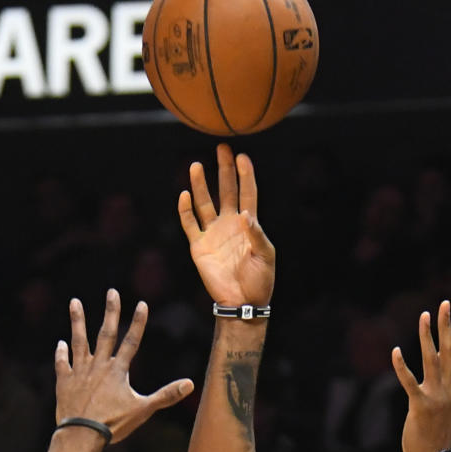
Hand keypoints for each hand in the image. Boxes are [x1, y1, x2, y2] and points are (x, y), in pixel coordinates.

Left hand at [54, 290, 192, 445]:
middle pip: (105, 334)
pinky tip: (60, 344)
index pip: (131, 341)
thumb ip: (166, 395)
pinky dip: (61, 354)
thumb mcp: (143, 410)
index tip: (141, 304)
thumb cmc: (113, 424)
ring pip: (79, 341)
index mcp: (118, 371)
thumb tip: (190, 384)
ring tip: (74, 302)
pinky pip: (62, 364)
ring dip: (77, 321)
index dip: (137, 322)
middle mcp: (98, 366)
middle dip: (110, 312)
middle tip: (112, 291)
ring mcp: (79, 372)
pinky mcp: (64, 382)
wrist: (81, 435)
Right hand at [177, 145, 274, 306]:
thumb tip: (246, 214)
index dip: (245, 175)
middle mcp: (229, 224)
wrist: (242, 303)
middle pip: (226, 191)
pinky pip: (190, 224)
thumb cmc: (260, 280)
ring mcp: (213, 234)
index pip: (247, 193)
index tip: (242, 157)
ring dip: (201, 185)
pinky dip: (185, 210)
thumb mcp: (265, 256)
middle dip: (224, 170)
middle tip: (222, 148)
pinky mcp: (199, 247)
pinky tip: (184, 195)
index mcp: (248, 224)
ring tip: (197, 165)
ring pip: (205, 203)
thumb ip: (257, 234)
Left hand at [392, 301, 450, 451]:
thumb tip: (439, 358)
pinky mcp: (420, 406)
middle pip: (450, 351)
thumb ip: (445, 383)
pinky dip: (402, 366)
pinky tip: (395, 351)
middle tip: (445, 304)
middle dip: (448, 326)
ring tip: (424, 316)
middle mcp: (450, 390)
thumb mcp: (446, 405)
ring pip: (432, 359)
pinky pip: (409, 382)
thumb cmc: (435, 433)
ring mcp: (436, 397)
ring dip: (428, 336)